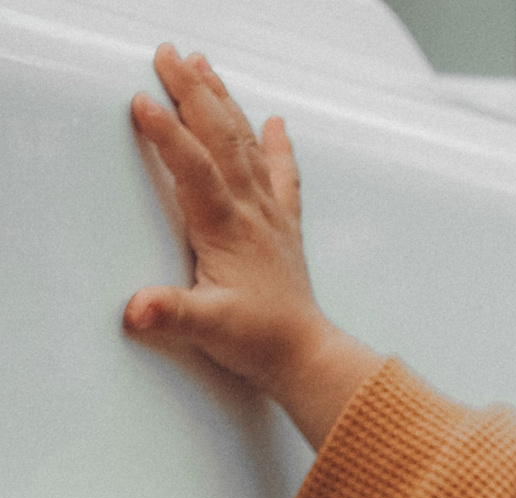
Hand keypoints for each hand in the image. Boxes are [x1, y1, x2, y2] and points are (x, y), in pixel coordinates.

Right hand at [124, 45, 381, 446]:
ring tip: (204, 66)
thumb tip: (139, 309)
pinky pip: (282, 176)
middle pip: (220, 138)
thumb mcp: (207, 328)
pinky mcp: (283, 228)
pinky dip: (277, 146)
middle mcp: (253, 212)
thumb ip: (171, 314)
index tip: (142, 101)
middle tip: (169, 53)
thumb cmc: (259, 342)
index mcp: (228, 229)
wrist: (307, 357)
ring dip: (224, 103)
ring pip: (246, 145)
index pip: (194, 169)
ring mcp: (270, 216)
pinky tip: (276, 122)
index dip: (168, 135)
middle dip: (193, 92)